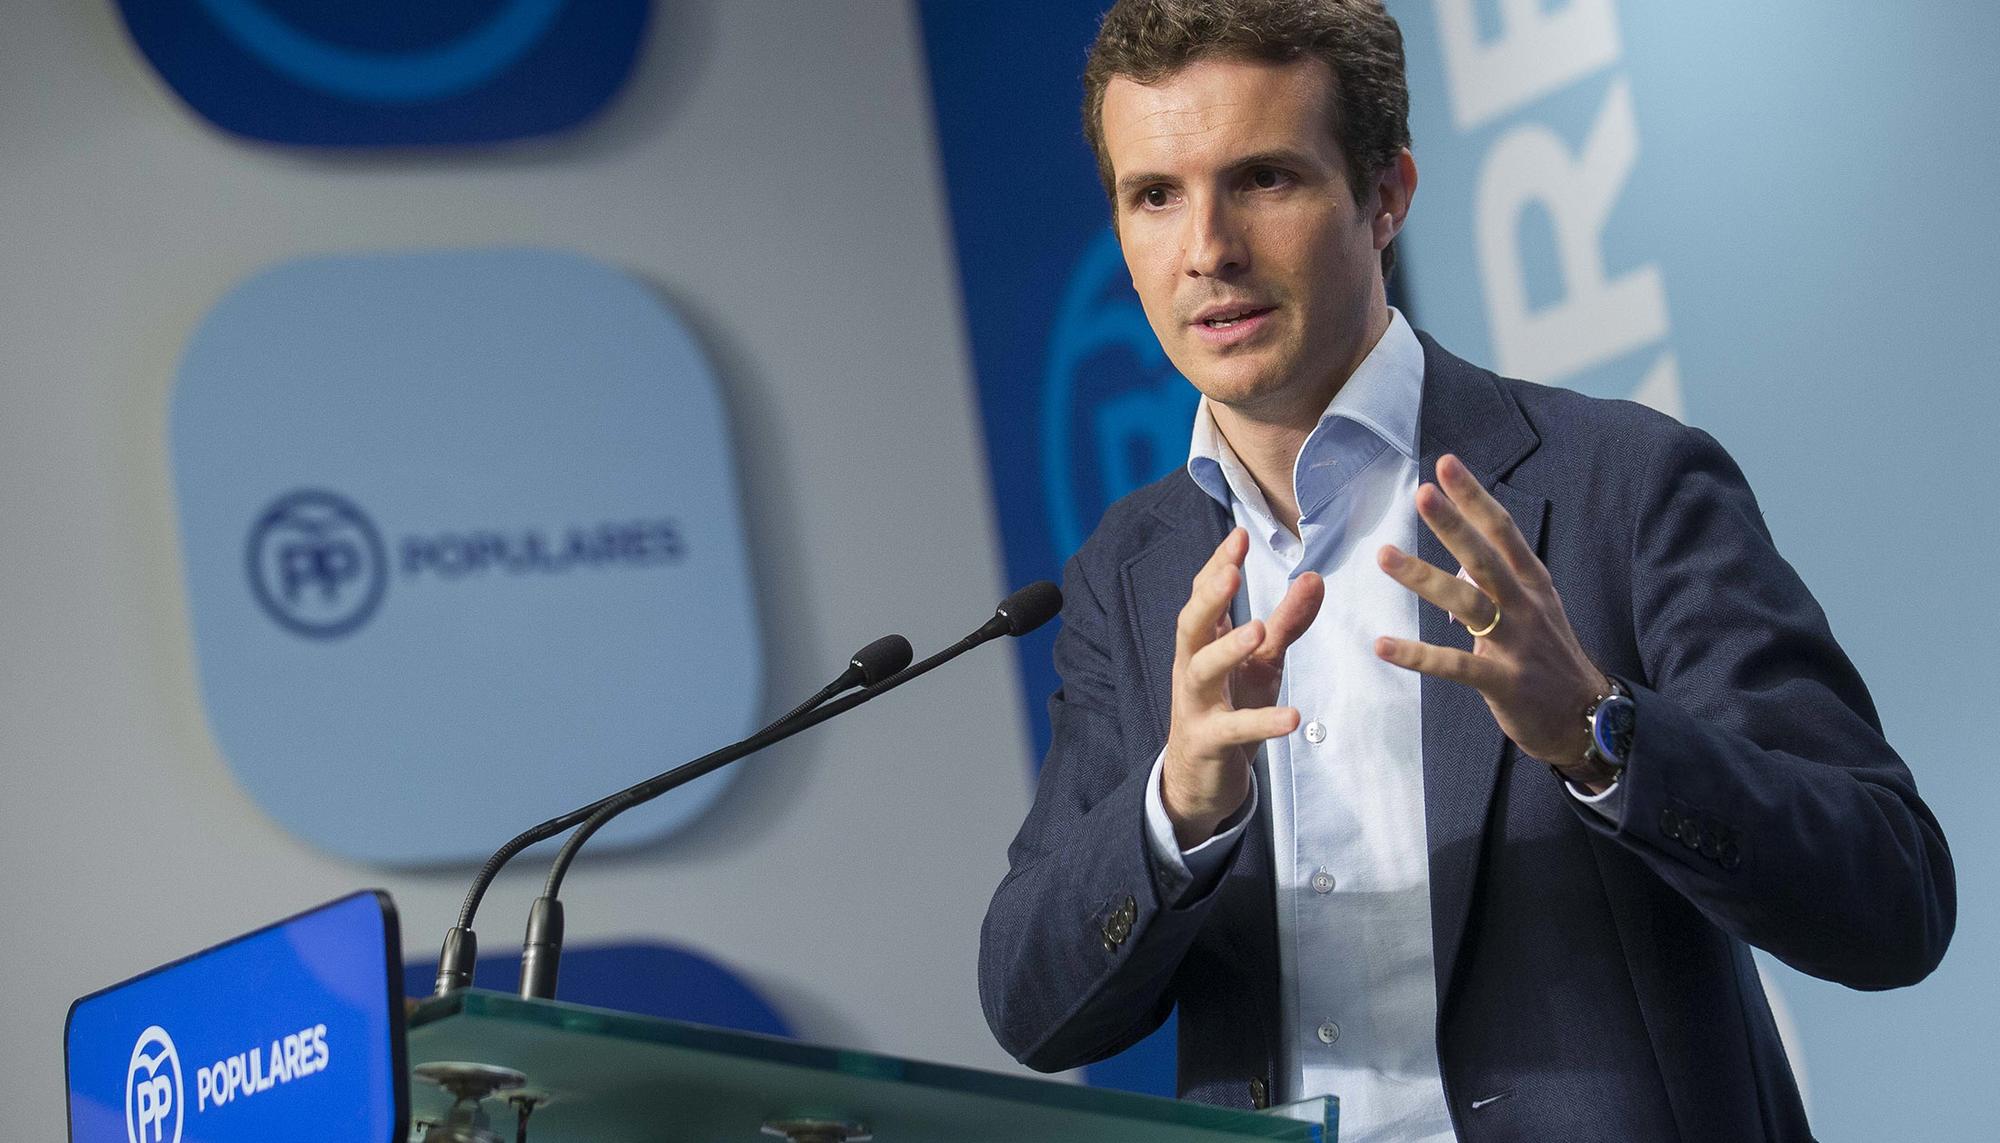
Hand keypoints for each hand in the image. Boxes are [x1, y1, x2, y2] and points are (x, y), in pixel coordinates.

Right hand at [1163, 528, 1323, 846]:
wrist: (1197, 778)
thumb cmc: (1229, 707)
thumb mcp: (1262, 662)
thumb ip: (1287, 622)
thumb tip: (1315, 578)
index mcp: (1202, 643)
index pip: (1204, 596)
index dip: (1218, 565)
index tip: (1239, 535)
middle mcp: (1191, 667)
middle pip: (1191, 625)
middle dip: (1209, 596)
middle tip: (1232, 569)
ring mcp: (1195, 705)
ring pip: (1201, 671)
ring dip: (1227, 648)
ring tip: (1259, 629)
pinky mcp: (1208, 741)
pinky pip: (1233, 729)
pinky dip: (1261, 722)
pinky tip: (1291, 716)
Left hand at [1373, 454, 1616, 789]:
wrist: (1589, 721)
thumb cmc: (1551, 660)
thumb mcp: (1536, 609)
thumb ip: (1503, 579)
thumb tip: (1468, 545)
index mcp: (1532, 584)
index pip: (1502, 530)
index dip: (1474, 496)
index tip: (1446, 464)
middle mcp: (1526, 606)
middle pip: (1485, 556)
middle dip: (1454, 523)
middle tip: (1422, 493)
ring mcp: (1517, 643)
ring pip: (1467, 602)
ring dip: (1424, 577)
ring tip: (1384, 555)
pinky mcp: (1504, 681)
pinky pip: (1455, 665)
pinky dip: (1418, 655)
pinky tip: (1383, 646)